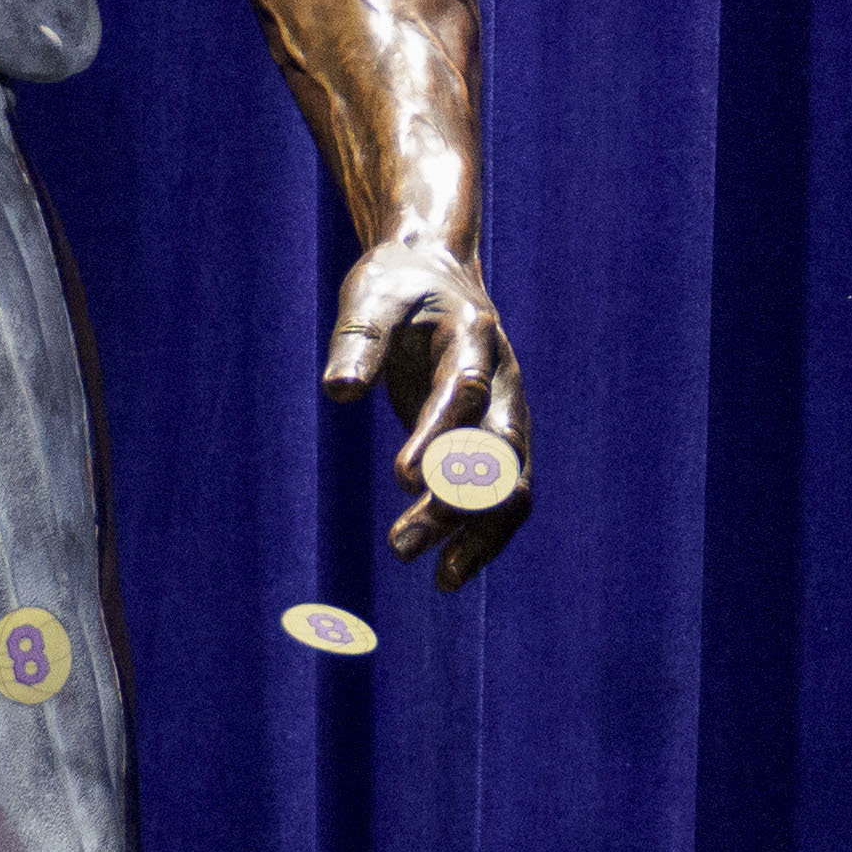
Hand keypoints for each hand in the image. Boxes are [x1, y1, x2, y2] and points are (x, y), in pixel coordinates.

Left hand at [327, 231, 532, 590]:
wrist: (435, 270)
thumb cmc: (396, 285)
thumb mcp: (369, 297)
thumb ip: (358, 341)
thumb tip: (338, 390)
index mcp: (473, 335)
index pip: (461, 391)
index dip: (436, 434)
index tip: (402, 478)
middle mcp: (502, 379)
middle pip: (496, 449)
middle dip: (454, 501)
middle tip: (401, 546)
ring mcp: (505, 410)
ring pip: (512, 483)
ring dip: (478, 531)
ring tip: (441, 581)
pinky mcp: (494, 437)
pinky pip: (504, 493)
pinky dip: (483, 533)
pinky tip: (449, 574)